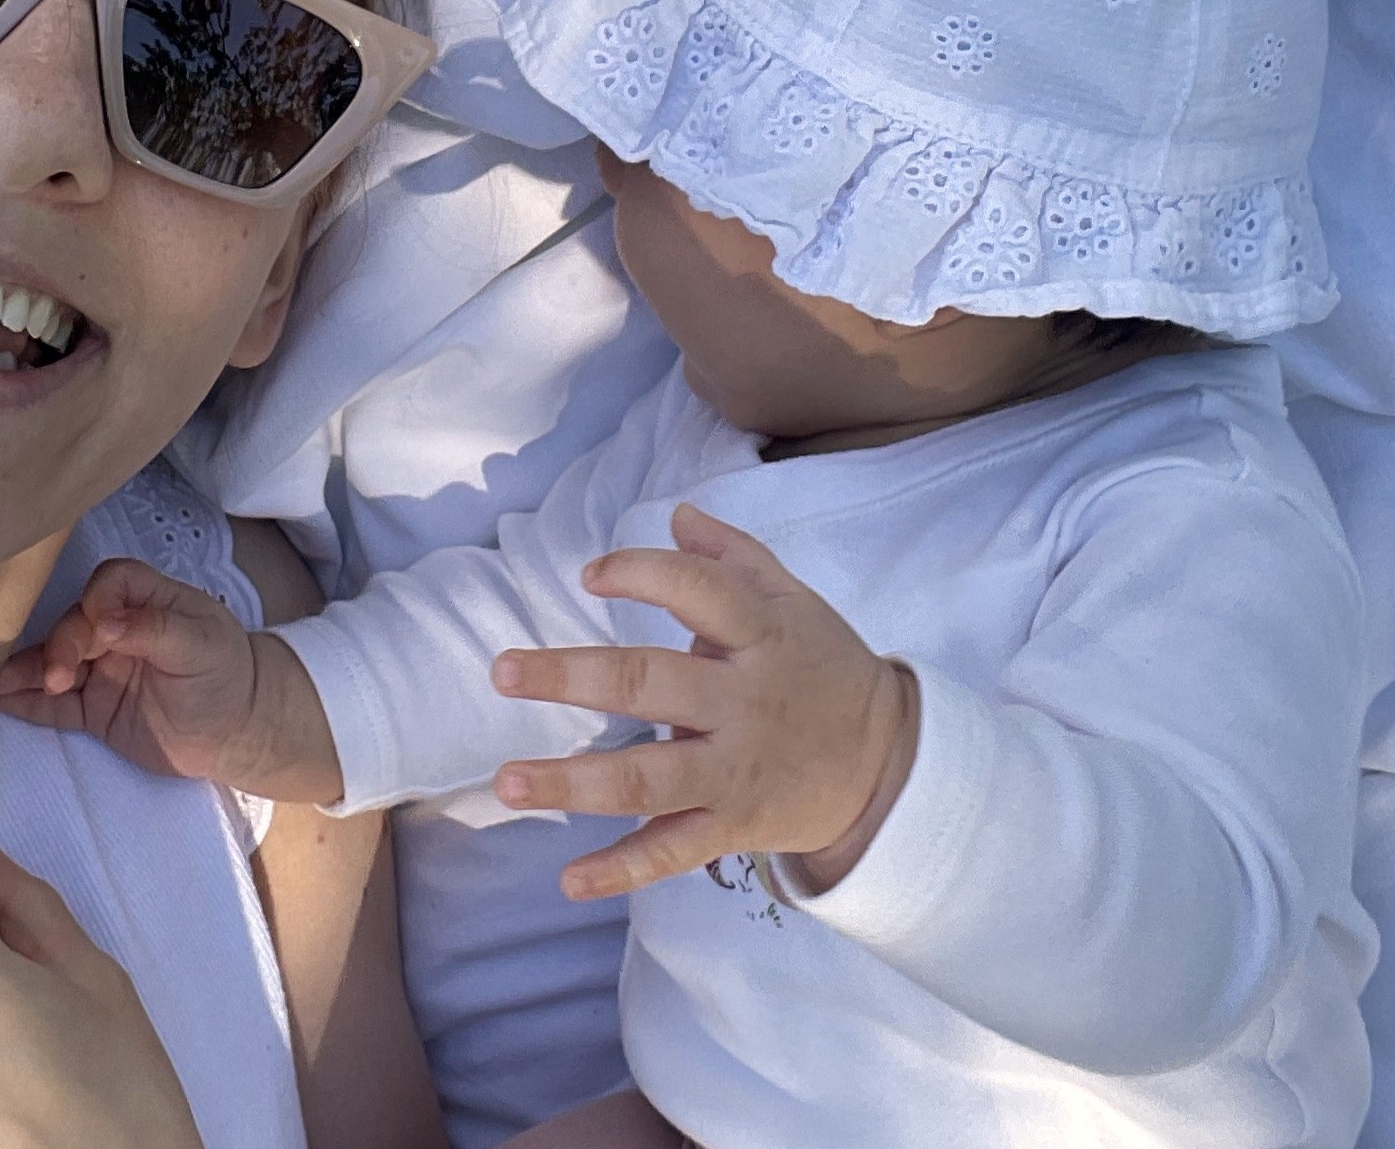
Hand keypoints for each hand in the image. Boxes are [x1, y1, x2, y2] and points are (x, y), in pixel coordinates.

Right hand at [0, 557, 342, 802]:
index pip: (109, 583)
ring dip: (25, 671)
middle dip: (58, 646)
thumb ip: (153, 628)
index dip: (96, 601)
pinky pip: (52, 704)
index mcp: (147, 601)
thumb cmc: (225, 674)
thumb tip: (102, 621)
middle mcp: (117, 630)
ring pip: (53, 662)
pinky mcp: (92, 709)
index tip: (97, 627)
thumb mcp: (201, 645)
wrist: (239, 733)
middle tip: (56, 676)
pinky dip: (25, 701)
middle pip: (73, 624)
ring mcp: (101, 669)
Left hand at [490, 505, 916, 900]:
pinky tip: (569, 880)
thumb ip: (734, 557)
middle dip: (572, 676)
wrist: (892, 766)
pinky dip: (622, 871)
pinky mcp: (731, 827)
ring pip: (648, 779)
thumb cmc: (825, 670)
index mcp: (761, 638)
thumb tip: (677, 515)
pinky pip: (672, 851)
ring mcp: (734, 772)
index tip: (589, 574)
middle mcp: (743, 705)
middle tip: (502, 670)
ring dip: (573, 782)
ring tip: (508, 781)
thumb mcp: (796, 603)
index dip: (642, 573)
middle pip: (651, 685)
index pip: (699, 592)